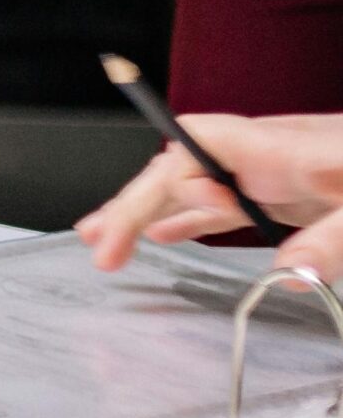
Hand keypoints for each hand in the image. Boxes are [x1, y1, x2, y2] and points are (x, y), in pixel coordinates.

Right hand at [78, 113, 342, 279]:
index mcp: (284, 148)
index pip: (197, 146)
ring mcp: (279, 174)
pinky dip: (190, 217)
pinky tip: (166, 234)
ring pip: (196, 186)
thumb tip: (288, 270)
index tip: (155, 228)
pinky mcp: (293, 194)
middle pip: (181, 168)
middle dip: (133, 201)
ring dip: (148, 210)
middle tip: (98, 243)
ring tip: (103, 237)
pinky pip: (225, 202)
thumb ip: (335, 238)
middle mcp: (270, 156)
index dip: (166, 181)